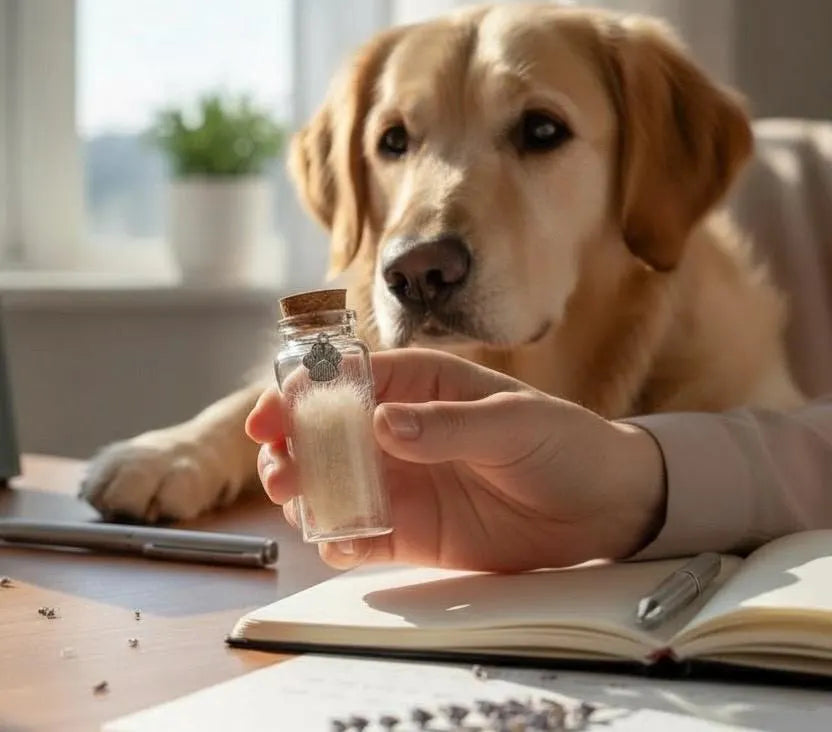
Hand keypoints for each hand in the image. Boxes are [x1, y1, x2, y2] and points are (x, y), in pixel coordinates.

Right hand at [246, 348, 665, 571]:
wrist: (603, 507)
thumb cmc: (563, 443)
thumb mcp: (513, 423)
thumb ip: (448, 425)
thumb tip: (382, 424)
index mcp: (420, 385)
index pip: (347, 380)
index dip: (302, 394)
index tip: (273, 415)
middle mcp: (398, 432)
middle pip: (325, 435)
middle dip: (292, 448)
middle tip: (280, 468)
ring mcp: (402, 483)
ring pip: (331, 485)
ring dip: (305, 493)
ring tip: (297, 502)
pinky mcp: (412, 532)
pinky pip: (361, 536)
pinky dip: (340, 539)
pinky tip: (338, 542)